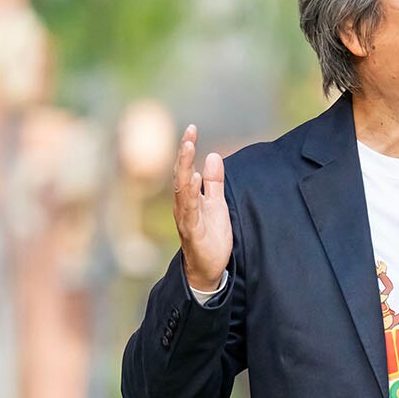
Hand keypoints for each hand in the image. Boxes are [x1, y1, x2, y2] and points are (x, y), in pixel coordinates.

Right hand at [173, 124, 230, 292]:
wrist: (208, 269)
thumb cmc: (211, 237)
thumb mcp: (217, 205)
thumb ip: (214, 182)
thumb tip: (213, 155)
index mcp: (189, 197)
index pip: (186, 168)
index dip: (188, 148)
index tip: (192, 128)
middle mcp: (183, 205)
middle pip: (181, 174)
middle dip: (184, 152)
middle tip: (189, 132)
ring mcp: (186, 217)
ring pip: (182, 188)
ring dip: (185, 167)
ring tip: (189, 148)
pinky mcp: (192, 231)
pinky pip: (190, 209)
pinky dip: (191, 194)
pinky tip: (194, 179)